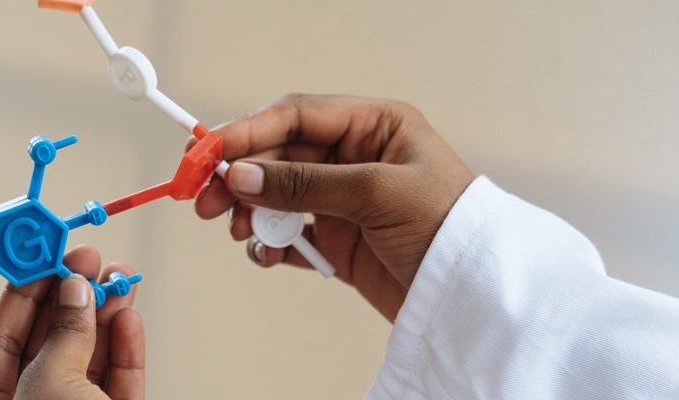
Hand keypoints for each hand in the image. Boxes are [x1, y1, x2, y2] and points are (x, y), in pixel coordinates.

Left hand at [0, 245, 144, 399]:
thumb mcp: (50, 383)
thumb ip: (63, 335)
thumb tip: (75, 292)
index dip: (23, 295)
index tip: (46, 260)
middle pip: (48, 345)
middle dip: (72, 299)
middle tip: (89, 262)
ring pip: (88, 361)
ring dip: (106, 318)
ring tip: (120, 281)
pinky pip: (117, 384)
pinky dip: (126, 351)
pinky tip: (130, 320)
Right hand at [193, 94, 473, 320]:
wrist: (474, 295)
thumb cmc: (447, 226)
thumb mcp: (377, 192)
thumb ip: (305, 183)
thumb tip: (242, 175)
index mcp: (373, 126)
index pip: (296, 116)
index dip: (248, 130)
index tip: (208, 151)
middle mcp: (354, 158)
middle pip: (279, 156)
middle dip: (240, 177)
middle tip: (205, 201)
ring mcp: (343, 200)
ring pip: (278, 195)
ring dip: (251, 212)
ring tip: (240, 232)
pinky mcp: (338, 240)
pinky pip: (289, 234)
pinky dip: (271, 244)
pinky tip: (266, 255)